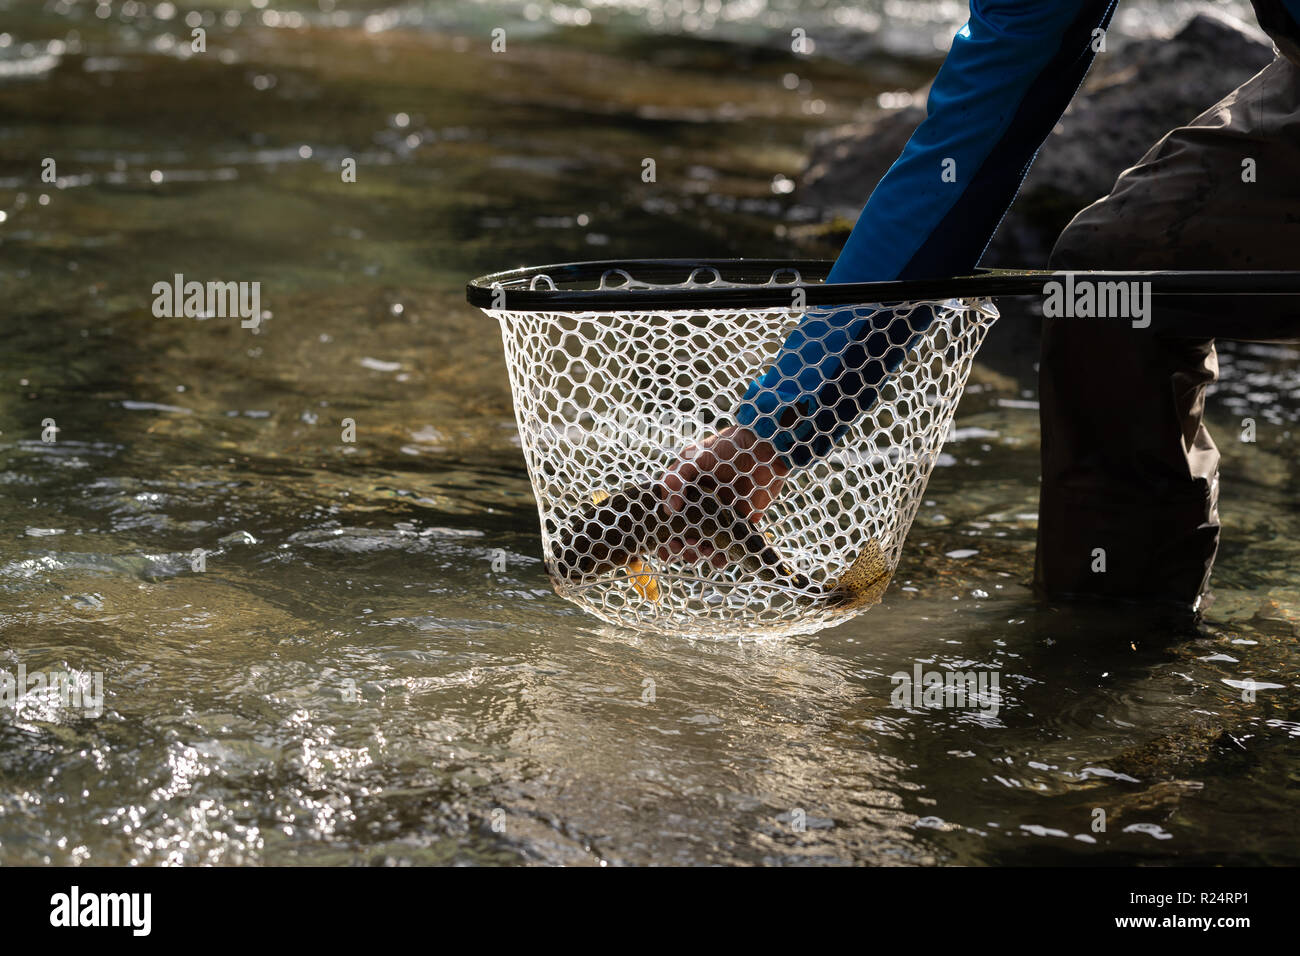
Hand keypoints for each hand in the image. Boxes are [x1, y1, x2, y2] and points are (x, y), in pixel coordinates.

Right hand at [656, 426, 787, 567]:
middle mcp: (700, 508)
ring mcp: (720, 517)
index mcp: (686, 493)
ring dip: (698, 554)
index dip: (664, 535)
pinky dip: (721, 556)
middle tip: (683, 548)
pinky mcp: (740, 524)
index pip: (669, 519)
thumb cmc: (725, 447)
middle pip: (684, 537)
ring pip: (704, 545)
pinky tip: (717, 557)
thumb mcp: (693, 457)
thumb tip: (669, 510)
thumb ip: (675, 479)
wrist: (762, 447)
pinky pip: (728, 546)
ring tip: (701, 550)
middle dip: (680, 548)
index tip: (663, 546)